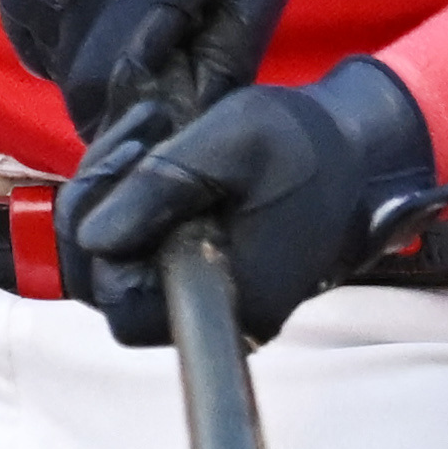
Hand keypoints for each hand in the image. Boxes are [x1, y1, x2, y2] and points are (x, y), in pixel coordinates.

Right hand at [0, 0, 287, 137]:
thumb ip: (225, 59)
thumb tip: (196, 123)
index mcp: (121, 1)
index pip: (100, 105)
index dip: (130, 120)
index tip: (159, 113)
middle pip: (73, 83)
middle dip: (113, 89)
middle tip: (157, 63)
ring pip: (48, 53)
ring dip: (85, 56)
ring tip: (131, 18)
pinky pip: (29, 20)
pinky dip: (60, 26)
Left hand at [61, 60, 447, 346]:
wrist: (355, 153)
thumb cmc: (307, 145)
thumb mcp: (234, 141)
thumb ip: (162, 187)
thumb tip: (93, 238)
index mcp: (229, 300)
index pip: (121, 299)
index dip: (103, 233)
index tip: (136, 159)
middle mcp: (212, 314)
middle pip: (105, 283)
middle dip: (100, 203)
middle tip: (138, 140)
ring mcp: (204, 296)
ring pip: (113, 262)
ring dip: (111, 194)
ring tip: (150, 134)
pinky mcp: (197, 272)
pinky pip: (136, 249)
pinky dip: (128, 199)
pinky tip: (153, 150)